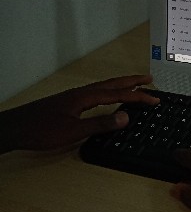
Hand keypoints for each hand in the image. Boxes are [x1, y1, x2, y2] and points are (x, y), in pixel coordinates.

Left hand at [0, 75, 158, 153]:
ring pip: (104, 88)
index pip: (118, 95)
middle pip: (112, 85)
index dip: (138, 96)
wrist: (14, 129)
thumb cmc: (40, 130)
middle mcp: (81, 93)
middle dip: (132, 82)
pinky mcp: (69, 103)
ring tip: (135, 86)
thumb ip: (100, 124)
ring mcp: (74, 97)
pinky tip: (109, 99)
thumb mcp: (73, 131)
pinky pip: (97, 94)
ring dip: (121, 86)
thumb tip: (126, 117)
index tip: (155, 99)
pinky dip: (110, 93)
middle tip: (150, 80)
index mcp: (85, 97)